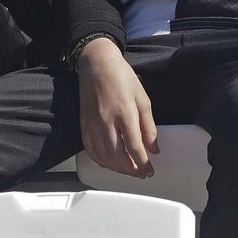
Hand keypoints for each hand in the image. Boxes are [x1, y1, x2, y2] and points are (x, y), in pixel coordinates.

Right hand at [76, 38, 158, 177]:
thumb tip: (153, 148)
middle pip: (118, 156)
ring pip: (104, 156)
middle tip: (141, 174)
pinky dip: (100, 160)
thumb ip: (149, 126)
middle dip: (131, 170)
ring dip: (117, 168)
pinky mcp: (83, 123)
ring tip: (128, 170)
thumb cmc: (121, 77)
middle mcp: (107, 120)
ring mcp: (93, 123)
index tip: (149, 170)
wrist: (96, 63)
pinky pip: (90, 149)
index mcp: (125, 112)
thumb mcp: (142, 98)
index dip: (143, 163)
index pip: (135, 147)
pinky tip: (109, 164)